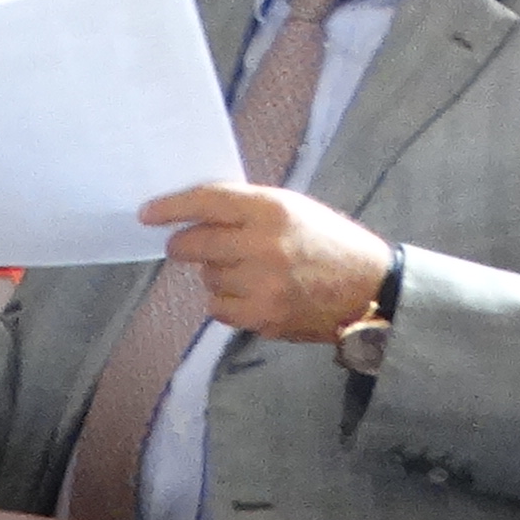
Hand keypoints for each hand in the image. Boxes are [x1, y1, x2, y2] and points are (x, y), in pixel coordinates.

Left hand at [136, 182, 396, 342]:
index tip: (147, 214)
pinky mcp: (263, 317)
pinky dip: (227, 301)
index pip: (207, 202)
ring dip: (216, 274)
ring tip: (250, 271)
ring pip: (206, 278)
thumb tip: (192, 213)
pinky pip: (218, 308)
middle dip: (184, 245)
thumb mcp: (295, 210)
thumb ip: (247, 209)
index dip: (171, 207)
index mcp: (273, 210)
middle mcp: (264, 246)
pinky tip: (253, 294)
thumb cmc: (330, 244)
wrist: (372, 290)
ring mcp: (263, 285)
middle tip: (187, 246)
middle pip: (194, 244)